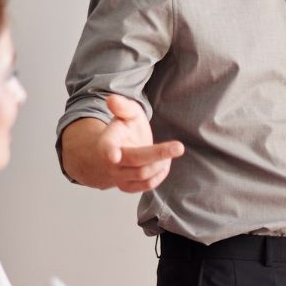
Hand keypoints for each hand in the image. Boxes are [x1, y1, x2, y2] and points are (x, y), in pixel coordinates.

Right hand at [62, 94, 184, 192]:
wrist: (115, 154)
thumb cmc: (123, 131)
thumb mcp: (125, 114)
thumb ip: (122, 107)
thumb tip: (112, 99)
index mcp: (107, 142)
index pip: (107, 148)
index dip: (109, 152)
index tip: (114, 155)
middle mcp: (111, 163)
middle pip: (135, 162)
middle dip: (158, 154)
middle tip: (179, 147)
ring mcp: (118, 177)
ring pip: (143, 175)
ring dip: (161, 163)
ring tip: (169, 151)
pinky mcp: (128, 187)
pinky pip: (147, 185)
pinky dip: (160, 174)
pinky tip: (164, 163)